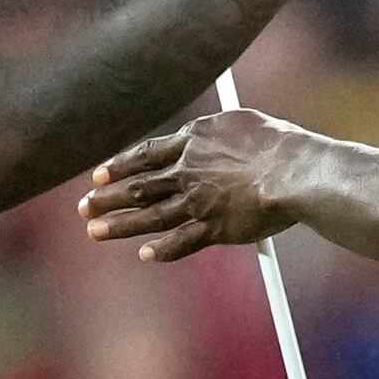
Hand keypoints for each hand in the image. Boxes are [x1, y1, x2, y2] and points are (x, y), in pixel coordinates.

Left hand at [80, 106, 300, 261]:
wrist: (294, 171)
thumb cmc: (278, 144)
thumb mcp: (241, 124)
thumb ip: (217, 134)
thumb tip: (209, 133)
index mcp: (194, 141)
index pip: (146, 155)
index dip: (119, 166)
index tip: (98, 175)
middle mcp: (189, 171)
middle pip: (140, 187)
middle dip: (107, 198)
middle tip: (84, 208)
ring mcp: (199, 202)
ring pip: (151, 216)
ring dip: (119, 225)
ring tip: (94, 231)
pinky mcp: (216, 228)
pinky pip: (183, 242)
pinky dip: (164, 249)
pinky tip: (145, 254)